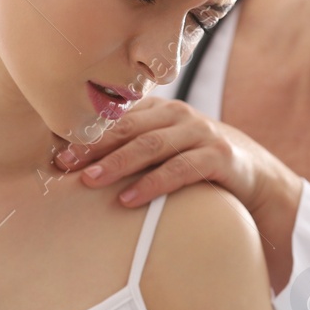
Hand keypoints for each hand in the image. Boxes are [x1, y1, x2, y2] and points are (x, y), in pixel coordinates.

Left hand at [54, 96, 283, 210]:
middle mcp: (178, 115)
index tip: (57, 151)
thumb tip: (78, 162)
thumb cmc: (196, 162)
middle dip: (93, 146)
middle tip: (65, 164)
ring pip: (151, 146)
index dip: (85, 132)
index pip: (116, 117)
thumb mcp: (164, 149)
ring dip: (117, 163)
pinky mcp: (218, 156)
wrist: (253, 174)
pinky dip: (152, 184)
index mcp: (160, 111)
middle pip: (128, 128)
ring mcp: (199, 133)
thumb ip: (132, 147)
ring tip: (89, 180)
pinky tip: (128, 199)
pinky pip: (180, 169)